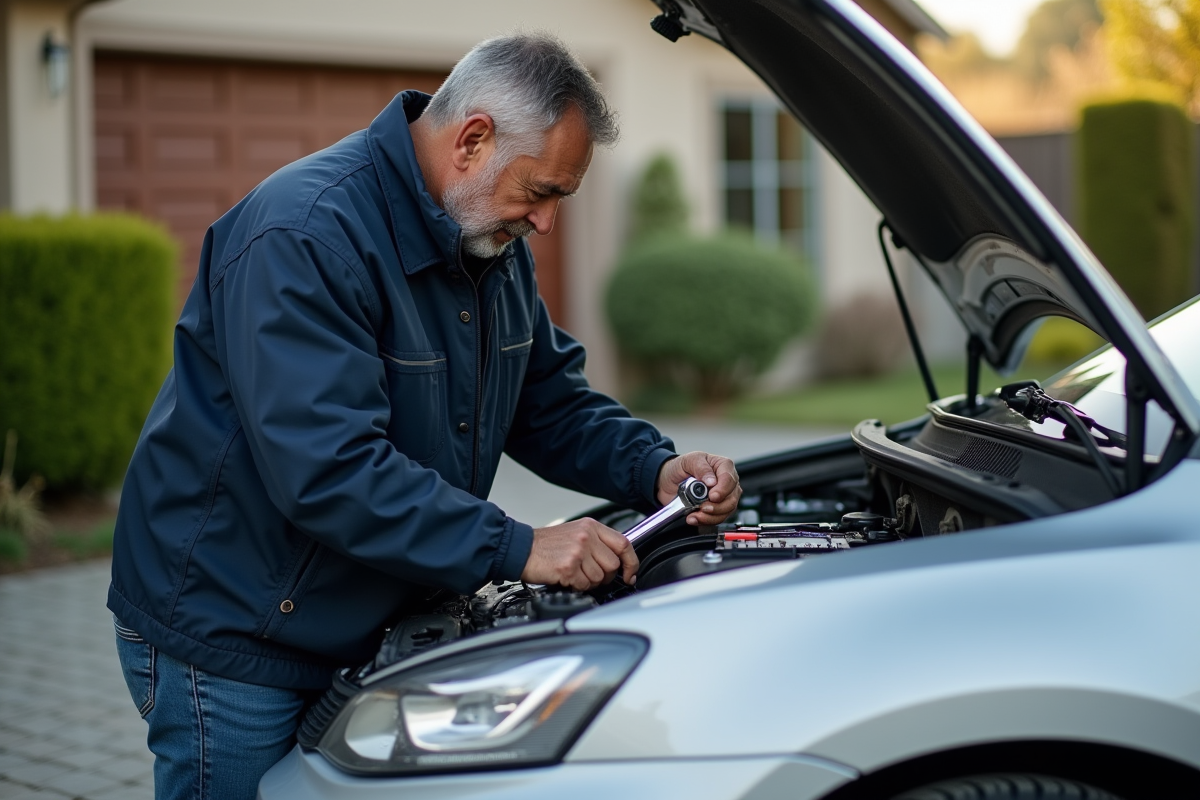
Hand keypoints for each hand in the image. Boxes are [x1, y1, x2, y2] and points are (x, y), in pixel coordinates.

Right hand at [520, 518, 638, 589]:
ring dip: (589, 582)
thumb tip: (618, 561)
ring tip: (575, 574)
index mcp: (591, 527)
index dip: (631, 562)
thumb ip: (597, 542)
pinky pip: (585, 585)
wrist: (520, 548)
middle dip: (605, 576)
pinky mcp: (569, 567)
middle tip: (590, 574)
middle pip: (613, 564)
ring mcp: (578, 551)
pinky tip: (567, 577)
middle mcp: (586, 536)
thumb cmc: (546, 544)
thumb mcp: (575, 533)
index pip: (624, 543)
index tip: (630, 574)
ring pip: (600, 578)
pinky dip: (577, 586)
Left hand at [656, 451, 740, 525]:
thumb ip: (701, 468)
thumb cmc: (681, 467)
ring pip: (726, 511)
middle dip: (717, 507)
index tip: (712, 496)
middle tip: (702, 508)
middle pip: (731, 499)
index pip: (729, 479)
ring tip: (695, 515)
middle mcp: (727, 482)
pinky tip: (694, 518)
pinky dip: (705, 521)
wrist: (668, 481)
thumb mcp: (689, 461)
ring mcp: (724, 497)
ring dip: (710, 517)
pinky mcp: (717, 509)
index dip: (722, 490)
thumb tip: (712, 481)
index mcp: (723, 466)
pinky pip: (717, 519)